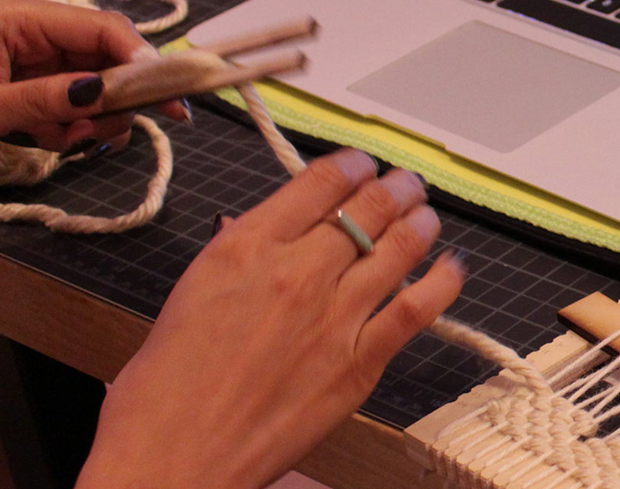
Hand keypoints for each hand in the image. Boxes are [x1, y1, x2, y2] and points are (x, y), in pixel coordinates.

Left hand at [0, 0, 187, 153]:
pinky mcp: (38, 82)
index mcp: (26, 17)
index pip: (107, 27)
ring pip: (99, 86)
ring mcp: (41, 58)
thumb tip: (102, 95)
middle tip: (98, 135)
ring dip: (94, 120)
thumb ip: (42, 99)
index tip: (168, 95)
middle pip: (110, 59)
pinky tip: (49, 138)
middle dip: (115, 102)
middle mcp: (41, 32)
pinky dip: (73, 127)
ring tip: (66, 141)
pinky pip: (77, 102)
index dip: (142, 58)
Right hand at [77, 150, 465, 488]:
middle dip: (395, 188)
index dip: (352, 166)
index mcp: (245, 247)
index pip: (321, 182)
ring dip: (420, 222)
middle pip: (368, 207)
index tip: (361, 165)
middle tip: (405, 184)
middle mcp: (297, 272)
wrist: (173, 458)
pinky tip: (450, 266)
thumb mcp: (193, 292)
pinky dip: (442, 280)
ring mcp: (334, 317)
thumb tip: (275, 230)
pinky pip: (418, 308)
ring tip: (425, 216)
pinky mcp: (359, 363)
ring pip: (400, 246)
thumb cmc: (164, 388)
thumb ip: (241, 254)